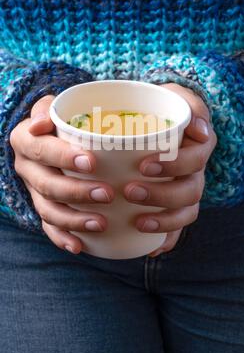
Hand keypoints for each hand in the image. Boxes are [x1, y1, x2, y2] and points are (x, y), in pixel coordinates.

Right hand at [10, 95, 113, 253]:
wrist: (50, 137)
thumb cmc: (60, 120)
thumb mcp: (55, 106)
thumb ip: (50, 108)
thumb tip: (41, 123)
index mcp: (26, 140)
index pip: (41, 149)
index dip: (63, 157)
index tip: (92, 162)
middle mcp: (26, 167)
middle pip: (47, 185)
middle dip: (77, 192)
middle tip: (107, 194)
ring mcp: (33, 190)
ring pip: (48, 210)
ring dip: (74, 220)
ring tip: (101, 223)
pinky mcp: (42, 207)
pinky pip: (48, 227)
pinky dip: (62, 238)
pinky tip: (80, 247)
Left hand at [123, 83, 216, 256]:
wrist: (154, 118)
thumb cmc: (162, 107)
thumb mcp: (174, 96)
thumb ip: (189, 105)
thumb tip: (198, 129)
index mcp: (197, 147)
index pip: (194, 160)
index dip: (173, 166)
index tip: (144, 165)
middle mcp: (195, 172)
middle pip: (189, 191)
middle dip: (162, 195)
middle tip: (130, 190)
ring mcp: (186, 190)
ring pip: (186, 212)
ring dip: (165, 221)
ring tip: (138, 222)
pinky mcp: (174, 205)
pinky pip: (177, 228)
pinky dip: (166, 240)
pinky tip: (151, 248)